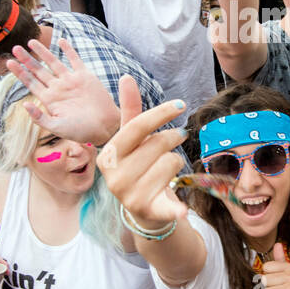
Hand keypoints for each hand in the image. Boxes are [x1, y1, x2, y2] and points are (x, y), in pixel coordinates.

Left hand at [4, 38, 120, 145]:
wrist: (104, 126)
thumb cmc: (80, 131)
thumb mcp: (56, 128)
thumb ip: (39, 118)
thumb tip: (24, 105)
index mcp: (49, 99)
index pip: (31, 83)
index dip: (20, 73)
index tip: (10, 63)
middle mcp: (58, 88)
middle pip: (38, 70)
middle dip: (27, 59)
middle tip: (15, 48)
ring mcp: (70, 81)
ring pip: (53, 62)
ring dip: (43, 52)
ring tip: (31, 41)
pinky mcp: (84, 76)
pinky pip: (74, 60)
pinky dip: (68, 50)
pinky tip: (61, 40)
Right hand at [94, 76, 189, 228]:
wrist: (142, 208)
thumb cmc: (137, 165)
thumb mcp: (132, 138)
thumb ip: (130, 110)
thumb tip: (126, 77)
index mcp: (108, 156)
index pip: (137, 126)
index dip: (161, 113)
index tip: (181, 104)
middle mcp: (115, 178)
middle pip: (158, 143)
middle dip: (172, 138)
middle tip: (175, 139)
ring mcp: (131, 196)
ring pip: (172, 162)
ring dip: (176, 161)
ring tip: (167, 168)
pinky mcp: (150, 211)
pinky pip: (168, 205)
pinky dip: (175, 208)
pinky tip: (181, 210)